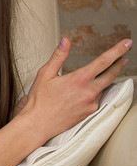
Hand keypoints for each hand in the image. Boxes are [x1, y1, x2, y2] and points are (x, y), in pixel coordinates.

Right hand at [16, 36, 130, 141]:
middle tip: (124, 58)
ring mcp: (91, 103)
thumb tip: (66, 41)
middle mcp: (89, 91)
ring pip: (103, 88)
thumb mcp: (45, 74)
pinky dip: (94, 93)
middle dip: (120, 64)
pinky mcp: (89, 112)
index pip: (104, 61)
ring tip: (101, 75)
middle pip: (112, 74)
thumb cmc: (39, 100)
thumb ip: (58, 56)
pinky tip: (84, 93)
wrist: (38, 124)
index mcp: (79, 79)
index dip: (118, 50)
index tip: (127, 43)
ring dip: (104, 80)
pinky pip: (96, 99)